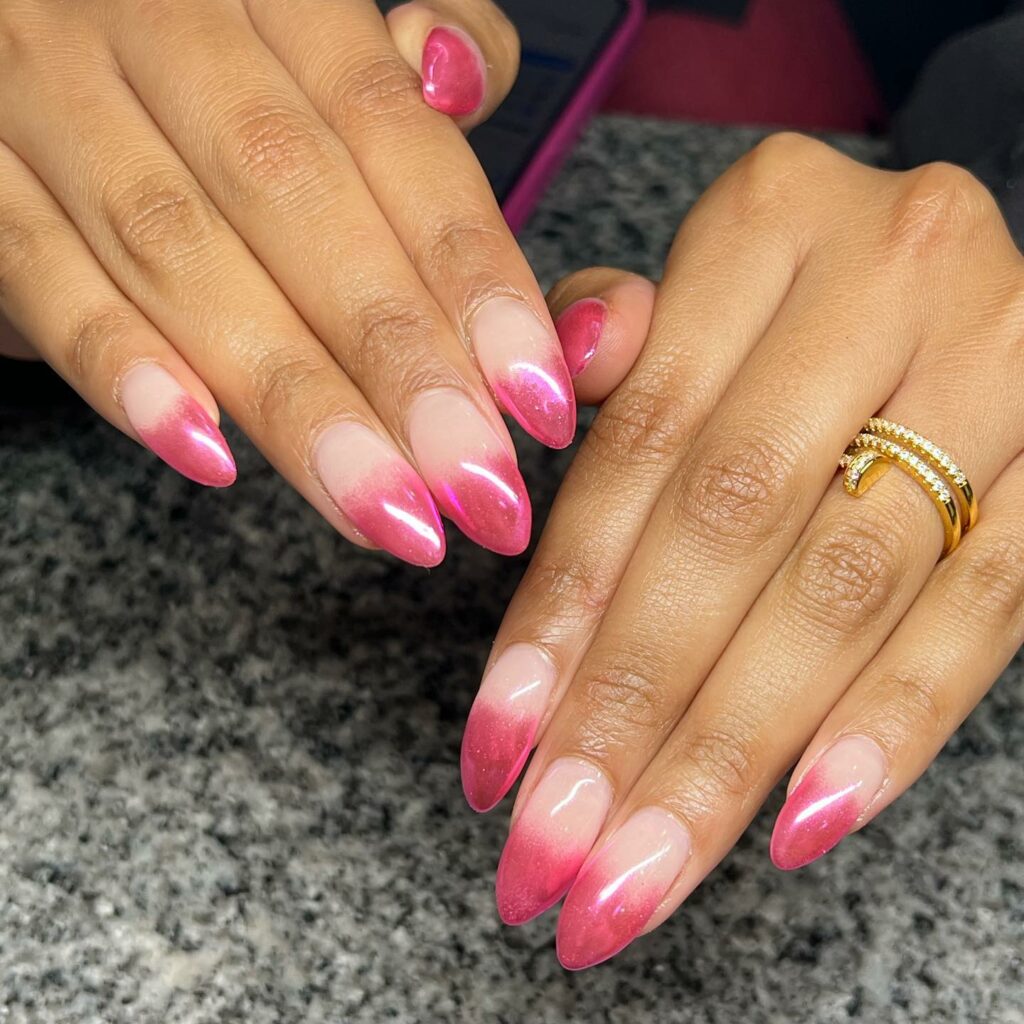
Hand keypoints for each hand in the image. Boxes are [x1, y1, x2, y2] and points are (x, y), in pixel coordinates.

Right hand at [0, 0, 572, 564]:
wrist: (13, 35)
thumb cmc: (188, 63)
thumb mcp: (299, 39)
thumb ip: (393, 70)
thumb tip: (459, 79)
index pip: (393, 135)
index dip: (474, 274)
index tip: (539, 402)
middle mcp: (154, 17)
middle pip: (298, 199)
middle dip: (401, 361)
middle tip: (479, 489)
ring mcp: (42, 87)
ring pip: (180, 251)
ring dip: (295, 398)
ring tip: (389, 513)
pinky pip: (35, 268)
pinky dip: (121, 364)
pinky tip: (208, 455)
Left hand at [463, 134, 1023, 967]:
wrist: (962, 269)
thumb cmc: (801, 296)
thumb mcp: (707, 282)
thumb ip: (614, 340)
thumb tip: (545, 400)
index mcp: (769, 224)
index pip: (637, 450)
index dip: (559, 611)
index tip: (496, 753)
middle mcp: (890, 281)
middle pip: (729, 531)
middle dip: (630, 711)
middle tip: (553, 855)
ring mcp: (1000, 370)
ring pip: (841, 592)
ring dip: (731, 752)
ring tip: (643, 873)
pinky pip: (985, 612)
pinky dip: (889, 723)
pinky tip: (799, 825)